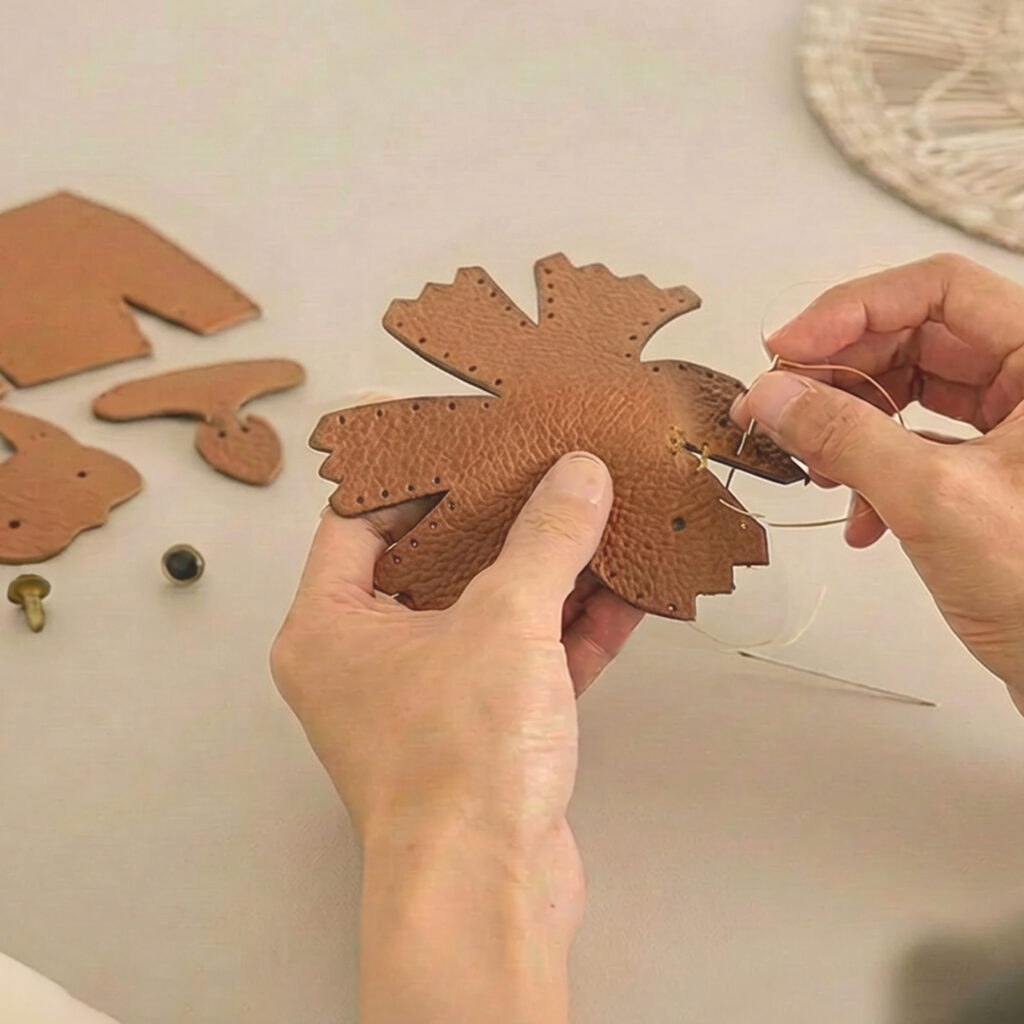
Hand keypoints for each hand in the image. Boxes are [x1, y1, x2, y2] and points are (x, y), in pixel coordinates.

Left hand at [271, 452, 641, 1023]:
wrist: (488, 894)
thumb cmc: (455, 771)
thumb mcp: (505, 623)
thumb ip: (545, 541)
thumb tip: (575, 478)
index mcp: (331, 627)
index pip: (358, 519)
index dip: (410, 470)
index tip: (462, 436)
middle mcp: (370, 660)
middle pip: (434, 561)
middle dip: (498, 518)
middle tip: (541, 466)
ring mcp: (429, 696)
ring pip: (490, 610)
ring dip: (548, 570)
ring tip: (596, 516)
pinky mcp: (485, 729)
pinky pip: (528, 657)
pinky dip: (572, 626)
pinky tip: (623, 589)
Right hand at [730, 254, 1023, 710]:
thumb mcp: (933, 500)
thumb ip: (845, 436)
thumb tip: (770, 393)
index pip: (940, 289)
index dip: (853, 309)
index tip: (786, 350)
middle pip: (918, 338)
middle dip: (841, 374)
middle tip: (778, 407)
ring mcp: (1016, 428)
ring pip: (912, 392)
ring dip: (852, 426)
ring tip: (815, 468)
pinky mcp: (995, 471)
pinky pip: (919, 444)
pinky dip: (877, 472)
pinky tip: (860, 523)